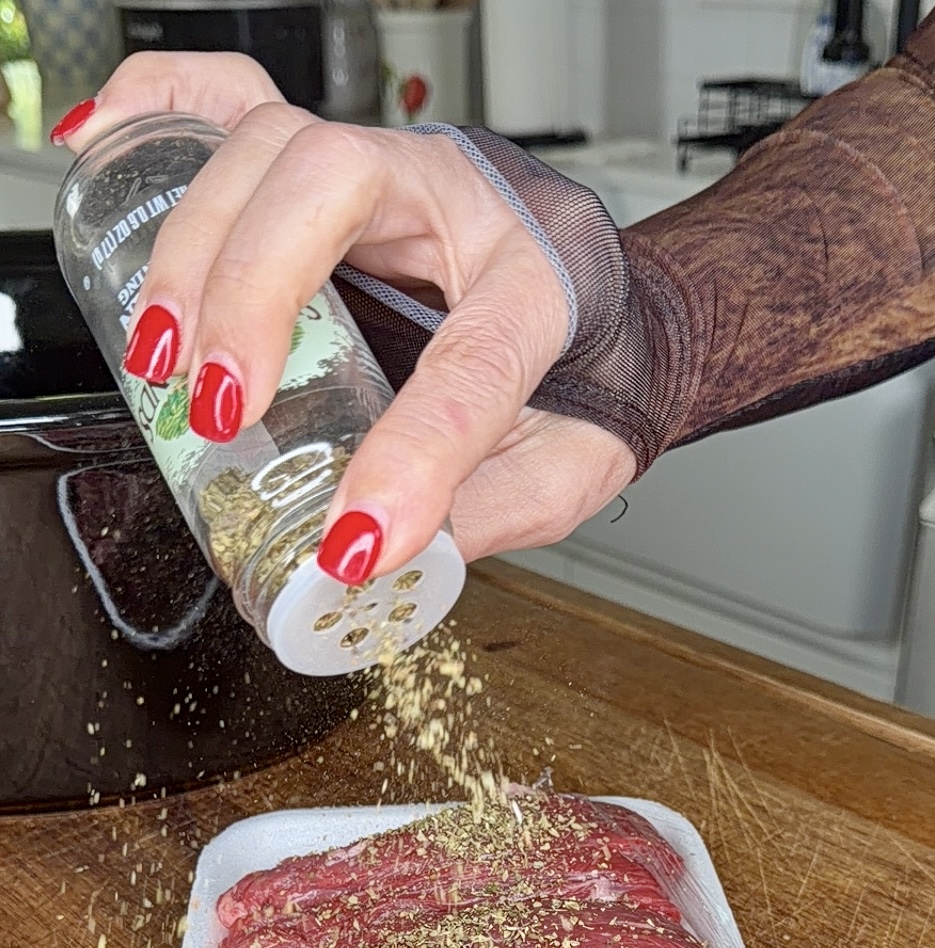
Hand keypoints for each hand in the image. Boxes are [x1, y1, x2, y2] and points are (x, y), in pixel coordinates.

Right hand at [59, 54, 636, 576]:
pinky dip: (159, 113)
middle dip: (252, 294)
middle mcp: (457, 194)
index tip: (357, 538)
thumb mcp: (573, 465)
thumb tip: (395, 558)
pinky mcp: (330, 170)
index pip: (474, 359)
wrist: (610, 307)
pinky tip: (108, 156)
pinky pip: (233, 99)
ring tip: (166, 362)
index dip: (412, 454)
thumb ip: (497, 512)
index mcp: (544, 279)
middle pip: (330, 180)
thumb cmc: (589, 375)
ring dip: (194, 250)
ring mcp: (385, 168)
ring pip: (267, 145)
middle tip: (218, 408)